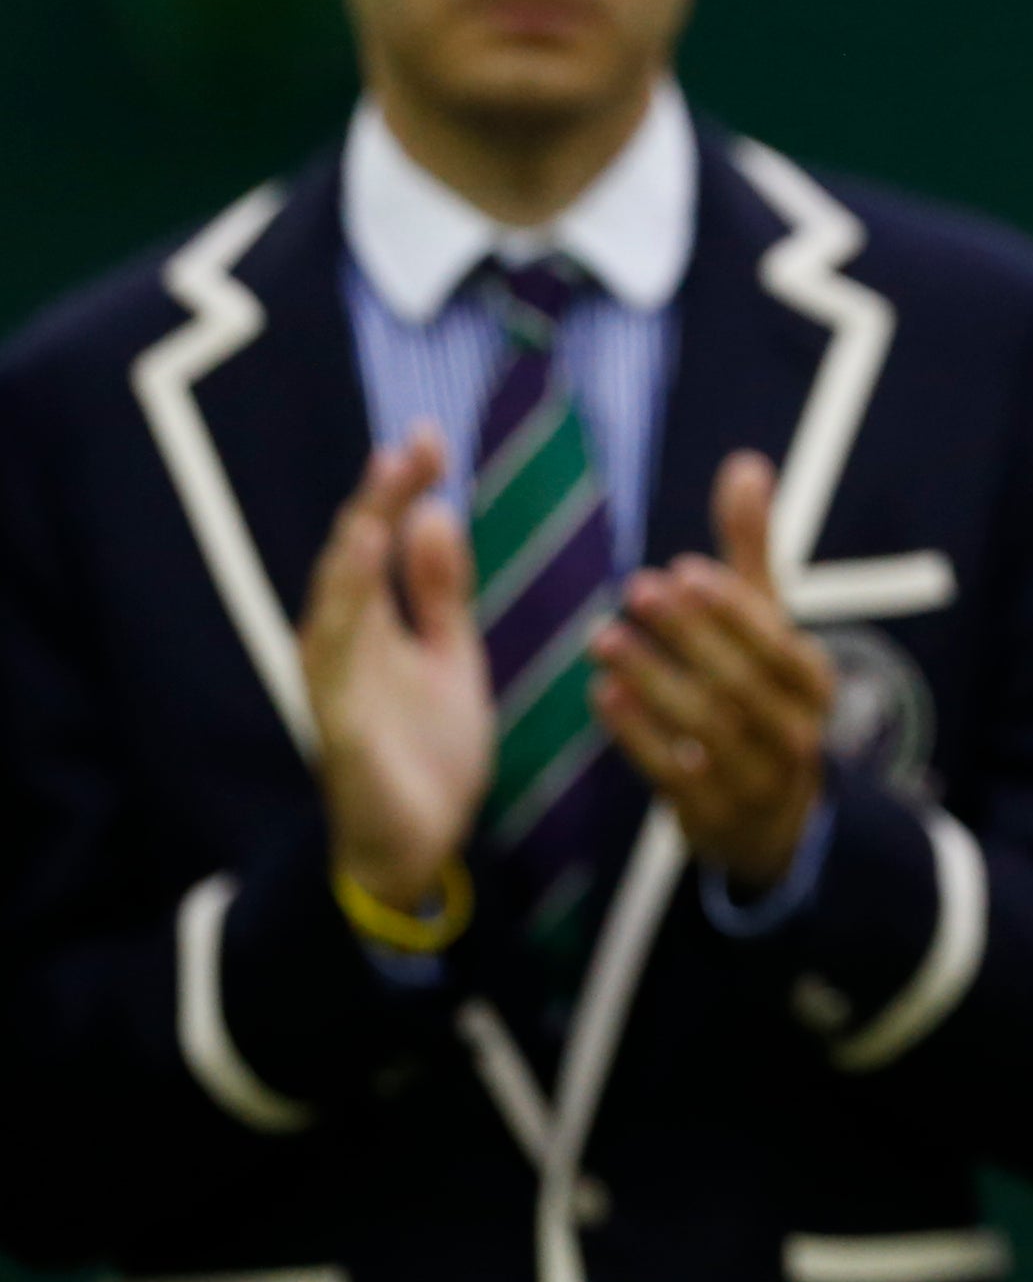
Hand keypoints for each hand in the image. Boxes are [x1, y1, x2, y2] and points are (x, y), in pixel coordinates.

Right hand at [302, 429, 492, 908]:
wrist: (423, 843)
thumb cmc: (427, 747)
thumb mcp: (450, 655)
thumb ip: (439, 591)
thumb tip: (433, 512)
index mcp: (373, 624)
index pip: (381, 540)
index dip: (401, 489)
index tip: (430, 438)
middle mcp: (345, 645)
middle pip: (353, 560)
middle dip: (378, 505)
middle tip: (410, 448)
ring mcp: (336, 685)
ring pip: (334, 607)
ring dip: (353, 556)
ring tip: (378, 505)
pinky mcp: (341, 728)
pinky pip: (336, 669)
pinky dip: (345, 625)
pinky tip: (362, 590)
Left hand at [591, 452, 832, 890]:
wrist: (768, 812)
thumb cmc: (758, 694)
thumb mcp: (764, 626)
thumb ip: (751, 550)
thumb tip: (744, 464)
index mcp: (813, 682)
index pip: (779, 643)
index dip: (732, 609)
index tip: (682, 570)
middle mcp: (797, 731)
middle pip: (742, 681)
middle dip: (689, 635)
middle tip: (635, 589)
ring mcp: (758, 778)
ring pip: (708, 727)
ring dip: (654, 680)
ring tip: (602, 638)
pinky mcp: (713, 813)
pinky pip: (676, 772)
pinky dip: (637, 734)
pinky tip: (602, 695)